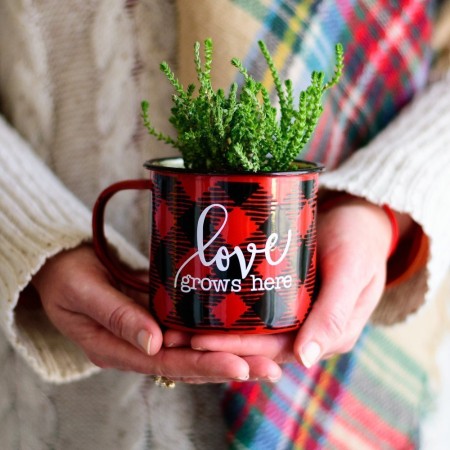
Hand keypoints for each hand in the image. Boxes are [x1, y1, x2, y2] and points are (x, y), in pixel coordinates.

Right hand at [30, 245, 281, 382]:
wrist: (60, 267)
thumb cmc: (65, 277)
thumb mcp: (82, 292)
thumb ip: (115, 315)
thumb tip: (153, 342)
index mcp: (113, 349)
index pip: (164, 365)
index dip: (202, 366)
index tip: (237, 365)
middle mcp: (136, 349)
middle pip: (186, 364)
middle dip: (228, 366)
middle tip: (268, 369)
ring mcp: (148, 334)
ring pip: (192, 351)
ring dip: (228, 354)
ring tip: (267, 359)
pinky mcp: (157, 318)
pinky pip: (188, 331)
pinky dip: (214, 335)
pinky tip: (243, 335)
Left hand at [168, 196, 400, 368]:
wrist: (358, 214)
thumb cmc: (359, 240)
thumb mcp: (352, 271)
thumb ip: (334, 314)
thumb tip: (304, 360)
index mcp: (328, 336)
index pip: (275, 350)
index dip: (236, 349)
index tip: (199, 342)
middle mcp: (308, 330)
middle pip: (256, 343)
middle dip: (215, 342)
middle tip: (172, 335)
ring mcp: (295, 313)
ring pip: (251, 329)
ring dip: (215, 328)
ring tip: (174, 323)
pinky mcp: (284, 294)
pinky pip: (254, 308)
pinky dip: (228, 308)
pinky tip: (199, 303)